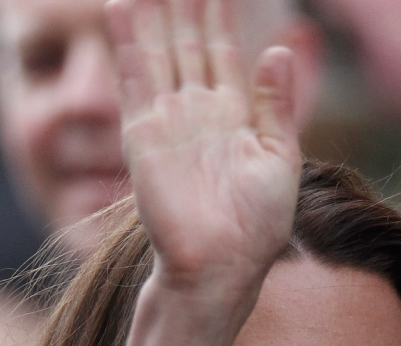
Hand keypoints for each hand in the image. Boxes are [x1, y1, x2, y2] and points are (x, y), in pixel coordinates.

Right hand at [106, 0, 300, 288]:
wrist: (222, 264)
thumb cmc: (257, 225)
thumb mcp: (281, 156)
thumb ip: (276, 103)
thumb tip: (279, 48)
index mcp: (233, 116)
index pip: (222, 49)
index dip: (219, 11)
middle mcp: (197, 113)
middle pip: (187, 42)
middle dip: (183, 3)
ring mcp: (168, 122)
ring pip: (159, 52)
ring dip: (153, 13)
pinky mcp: (143, 137)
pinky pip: (134, 80)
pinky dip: (127, 43)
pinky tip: (120, 7)